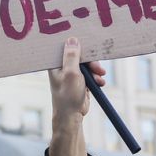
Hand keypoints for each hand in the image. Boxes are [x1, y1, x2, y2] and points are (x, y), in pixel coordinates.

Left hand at [48, 37, 105, 155]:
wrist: (72, 116)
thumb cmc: (67, 95)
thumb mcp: (71, 73)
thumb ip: (72, 56)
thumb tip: (72, 39)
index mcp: (56, 63)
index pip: (67, 47)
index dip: (78, 44)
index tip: (89, 42)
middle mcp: (63, 67)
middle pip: (80, 55)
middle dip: (91, 62)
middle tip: (98, 68)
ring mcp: (72, 74)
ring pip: (87, 65)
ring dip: (96, 70)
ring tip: (100, 78)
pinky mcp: (80, 81)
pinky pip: (90, 74)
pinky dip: (96, 77)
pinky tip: (100, 83)